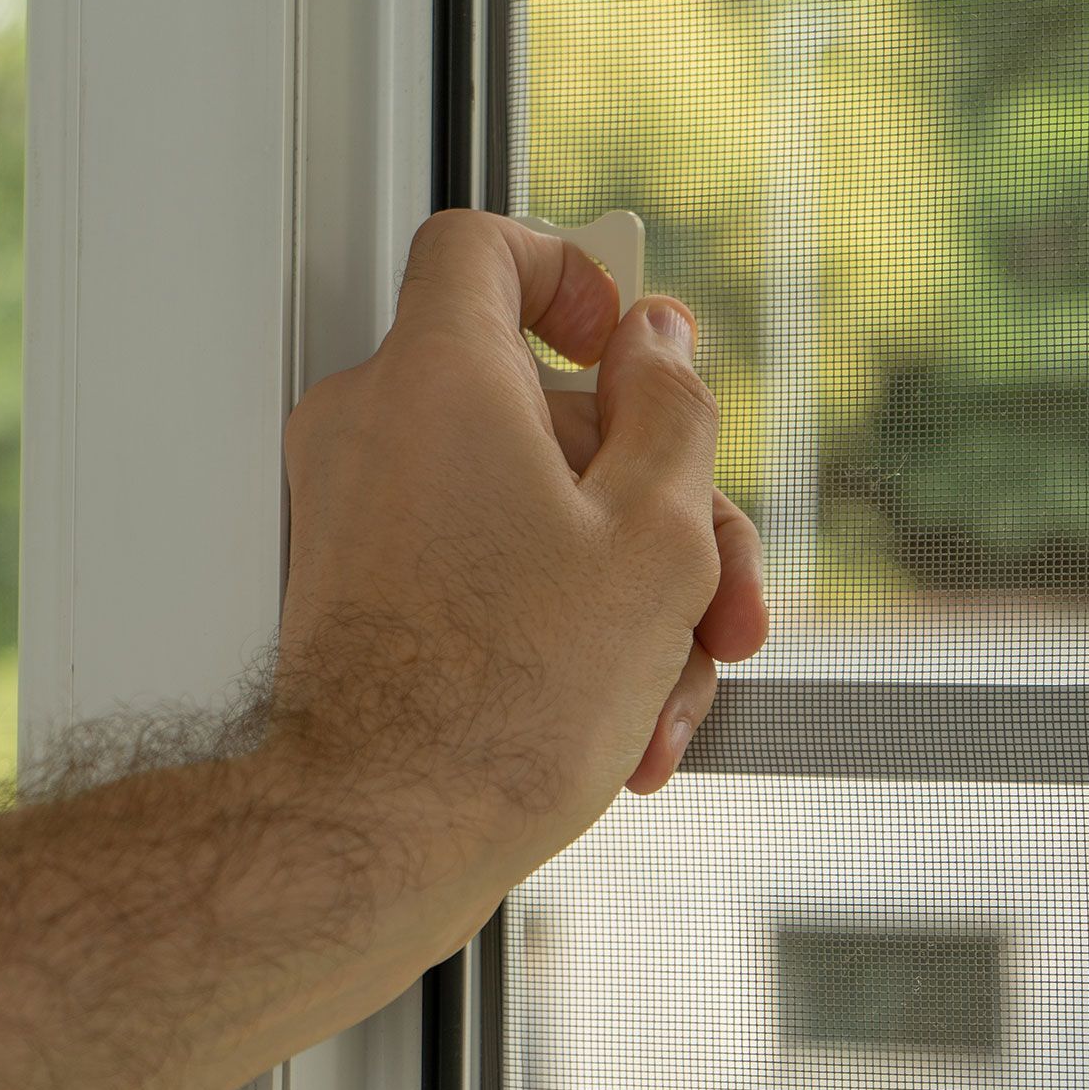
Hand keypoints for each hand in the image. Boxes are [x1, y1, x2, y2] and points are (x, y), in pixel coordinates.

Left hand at [271, 210, 766, 946]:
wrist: (382, 842)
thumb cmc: (512, 696)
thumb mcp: (656, 535)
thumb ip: (672, 412)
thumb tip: (659, 343)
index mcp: (442, 377)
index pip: (484, 247)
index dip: (575, 275)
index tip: (630, 351)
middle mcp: (379, 429)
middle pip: (549, 419)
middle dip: (663, 512)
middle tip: (725, 598)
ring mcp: (363, 515)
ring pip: (532, 512)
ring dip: (627, 595)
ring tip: (675, 697)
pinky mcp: (367, 592)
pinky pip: (485, 570)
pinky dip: (559, 626)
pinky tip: (625, 721)